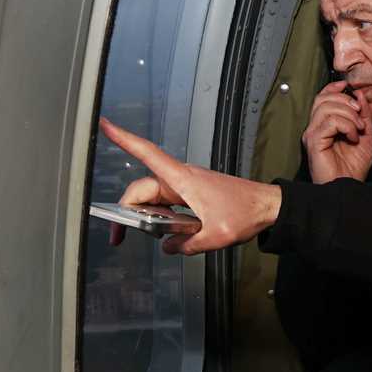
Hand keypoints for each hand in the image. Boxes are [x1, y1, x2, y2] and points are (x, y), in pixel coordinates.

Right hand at [99, 119, 281, 254]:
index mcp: (182, 179)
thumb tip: (168, 247)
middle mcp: (179, 179)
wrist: (267, 206)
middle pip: (140, 190)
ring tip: (149, 238)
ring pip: (151, 200)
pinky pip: (165, 204)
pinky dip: (159, 218)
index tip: (104, 124)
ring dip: (143, 218)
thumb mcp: (214, 237)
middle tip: (118, 238)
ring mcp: (184, 187)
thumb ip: (186, 245)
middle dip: (125, 212)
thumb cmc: (246, 212)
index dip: (123, 138)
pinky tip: (166, 234)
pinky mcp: (190, 195)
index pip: (146, 153)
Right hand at [303, 81, 371, 183]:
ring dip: (348, 114)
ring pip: (326, 108)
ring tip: (358, 129)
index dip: (334, 88)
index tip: (348, 86)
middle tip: (360, 114)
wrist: (349, 186)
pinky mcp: (314, 142)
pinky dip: (346, 125)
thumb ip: (363, 114)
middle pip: (322, 98)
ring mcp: (312, 134)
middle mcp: (314, 128)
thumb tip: (359, 94)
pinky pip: (329, 122)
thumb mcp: (366, 134)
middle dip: (345, 101)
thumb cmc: (354, 167)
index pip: (322, 97)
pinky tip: (353, 137)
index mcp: (324, 125)